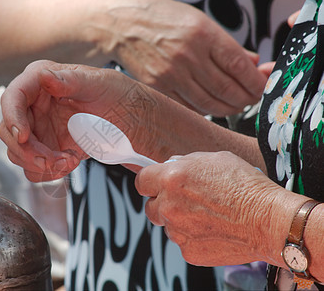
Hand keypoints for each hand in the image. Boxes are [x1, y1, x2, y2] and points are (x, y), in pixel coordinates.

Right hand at [0, 60, 158, 181]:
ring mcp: (39, 129)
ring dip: (41, 164)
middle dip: (28, 150)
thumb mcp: (98, 83)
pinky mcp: (48, 149)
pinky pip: (34, 168)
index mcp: (40, 81)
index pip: (12, 98)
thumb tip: (43, 76)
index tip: (23, 137)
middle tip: (52, 159)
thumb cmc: (117, 94)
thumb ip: (70, 80)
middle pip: (9, 132)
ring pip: (18, 153)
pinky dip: (49, 172)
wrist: (133, 121)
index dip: (12, 118)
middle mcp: (34, 105)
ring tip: (70, 160)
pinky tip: (71, 161)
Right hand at [96, 0, 266, 116]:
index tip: (262, 85)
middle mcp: (187, 56)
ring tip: (235, 104)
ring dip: (228, 107)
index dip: (255, 81)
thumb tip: (250, 63)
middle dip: (245, 98)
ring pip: (209, 103)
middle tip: (251, 99)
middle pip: (226, 89)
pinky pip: (188, 107)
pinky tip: (210, 105)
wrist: (122, 25)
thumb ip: (225, 44)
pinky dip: (204, 110)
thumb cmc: (160, 18)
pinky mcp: (158, 88)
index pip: (239, 65)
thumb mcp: (197, 21)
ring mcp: (171, 75)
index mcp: (202, 34)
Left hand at [135, 151, 281, 265]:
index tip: (155, 185)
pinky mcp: (188, 251)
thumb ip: (186, 163)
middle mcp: (169, 205)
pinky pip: (183, 242)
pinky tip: (214, 229)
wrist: (269, 220)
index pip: (141, 181)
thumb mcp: (214, 159)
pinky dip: (193, 237)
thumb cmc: (246, 186)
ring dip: (179, 221)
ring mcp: (177, 231)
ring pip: (167, 226)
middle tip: (185, 201)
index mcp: (171, 178)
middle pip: (150, 207)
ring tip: (207, 216)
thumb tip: (173, 166)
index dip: (149, 183)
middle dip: (163, 203)